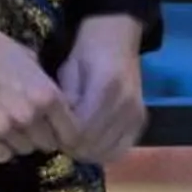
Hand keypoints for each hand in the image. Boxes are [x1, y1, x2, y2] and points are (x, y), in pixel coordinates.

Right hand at [0, 30, 76, 162]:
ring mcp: (4, 128)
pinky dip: (1, 146)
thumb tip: (64, 108)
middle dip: (43, 135)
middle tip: (33, 123)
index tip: (61, 130)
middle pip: (48, 144)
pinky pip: (2, 155)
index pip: (71, 133)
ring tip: (11, 122)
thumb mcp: (33, 62)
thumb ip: (49, 88)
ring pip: (25, 150)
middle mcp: (29, 116)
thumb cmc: (1, 52)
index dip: (67, 133)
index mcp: (47, 96)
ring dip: (22, 140)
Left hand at [55, 15, 146, 165]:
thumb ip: (66, 100)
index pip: (80, 131)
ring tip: (74, 139)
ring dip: (86, 151)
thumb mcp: (69, 69)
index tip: (51, 131)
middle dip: (72, 146)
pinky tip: (91, 143)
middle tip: (59, 138)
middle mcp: (125, 105)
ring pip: (106, 152)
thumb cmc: (87, 51)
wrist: (118, 38)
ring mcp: (136, 115)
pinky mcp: (141, 121)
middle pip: (93, 145)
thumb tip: (60, 128)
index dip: (62, 136)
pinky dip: (103, 152)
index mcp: (106, 88)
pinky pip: (121, 151)